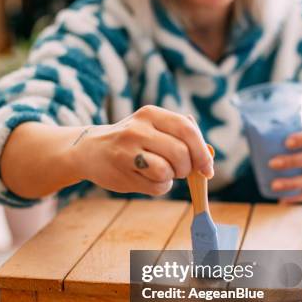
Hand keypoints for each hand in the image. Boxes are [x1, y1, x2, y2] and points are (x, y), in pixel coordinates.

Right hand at [72, 105, 213, 196]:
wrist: (92, 150)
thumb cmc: (134, 141)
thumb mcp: (154, 128)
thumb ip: (182, 136)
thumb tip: (209, 157)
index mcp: (151, 114)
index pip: (187, 130)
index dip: (202, 152)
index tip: (208, 168)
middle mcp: (137, 129)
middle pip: (180, 153)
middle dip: (187, 168)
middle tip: (180, 170)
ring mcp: (127, 150)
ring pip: (167, 171)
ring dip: (171, 177)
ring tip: (160, 172)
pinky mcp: (122, 172)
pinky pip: (156, 187)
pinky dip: (159, 187)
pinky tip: (146, 178)